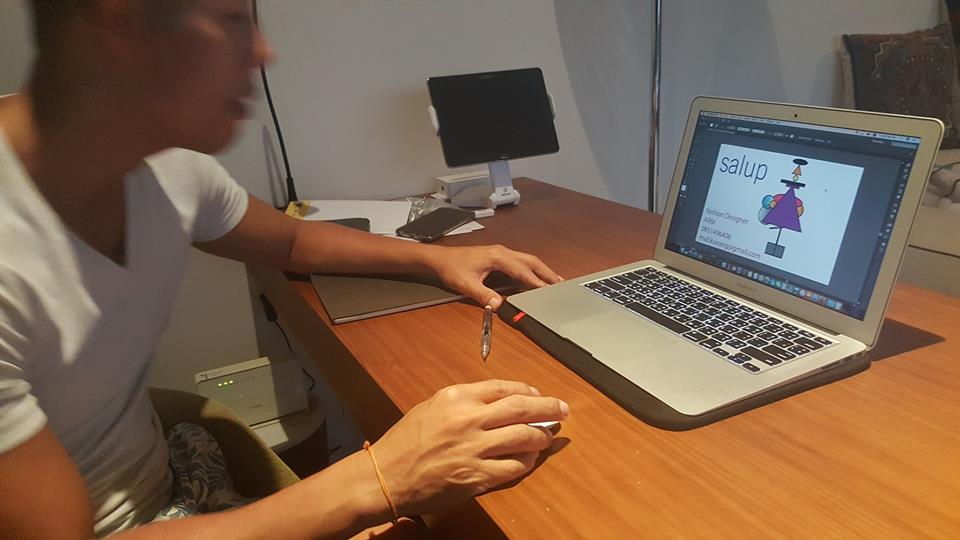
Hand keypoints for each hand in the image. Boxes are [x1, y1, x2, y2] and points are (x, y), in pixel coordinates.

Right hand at [371, 380, 568, 516]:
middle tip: (562, 410)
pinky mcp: (477, 476)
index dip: (528, 391)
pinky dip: (527, 461)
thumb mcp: (433, 406)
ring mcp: (474, 449)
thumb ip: (466, 402)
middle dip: (548, 408)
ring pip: (524, 437)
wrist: (387, 476)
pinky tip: (529, 459)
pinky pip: (514, 467)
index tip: (539, 395)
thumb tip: (499, 402)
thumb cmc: (405, 442)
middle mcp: (468, 419)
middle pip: (521, 408)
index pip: (504, 387)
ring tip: (548, 436)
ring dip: (542, 437)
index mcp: (456, 397)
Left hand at [429, 245, 561, 308]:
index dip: (536, 281)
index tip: (548, 291)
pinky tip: (537, 276)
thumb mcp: (466, 284)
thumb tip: (499, 306)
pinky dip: (533, 268)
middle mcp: (502, 251)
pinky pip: (521, 261)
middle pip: (531, 261)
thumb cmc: (452, 269)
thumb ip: (483, 295)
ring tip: (555, 280)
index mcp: (497, 256)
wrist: (440, 258)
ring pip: (528, 259)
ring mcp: (501, 252)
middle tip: (561, 285)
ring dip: (542, 269)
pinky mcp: (499, 255)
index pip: (522, 270)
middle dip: (547, 273)